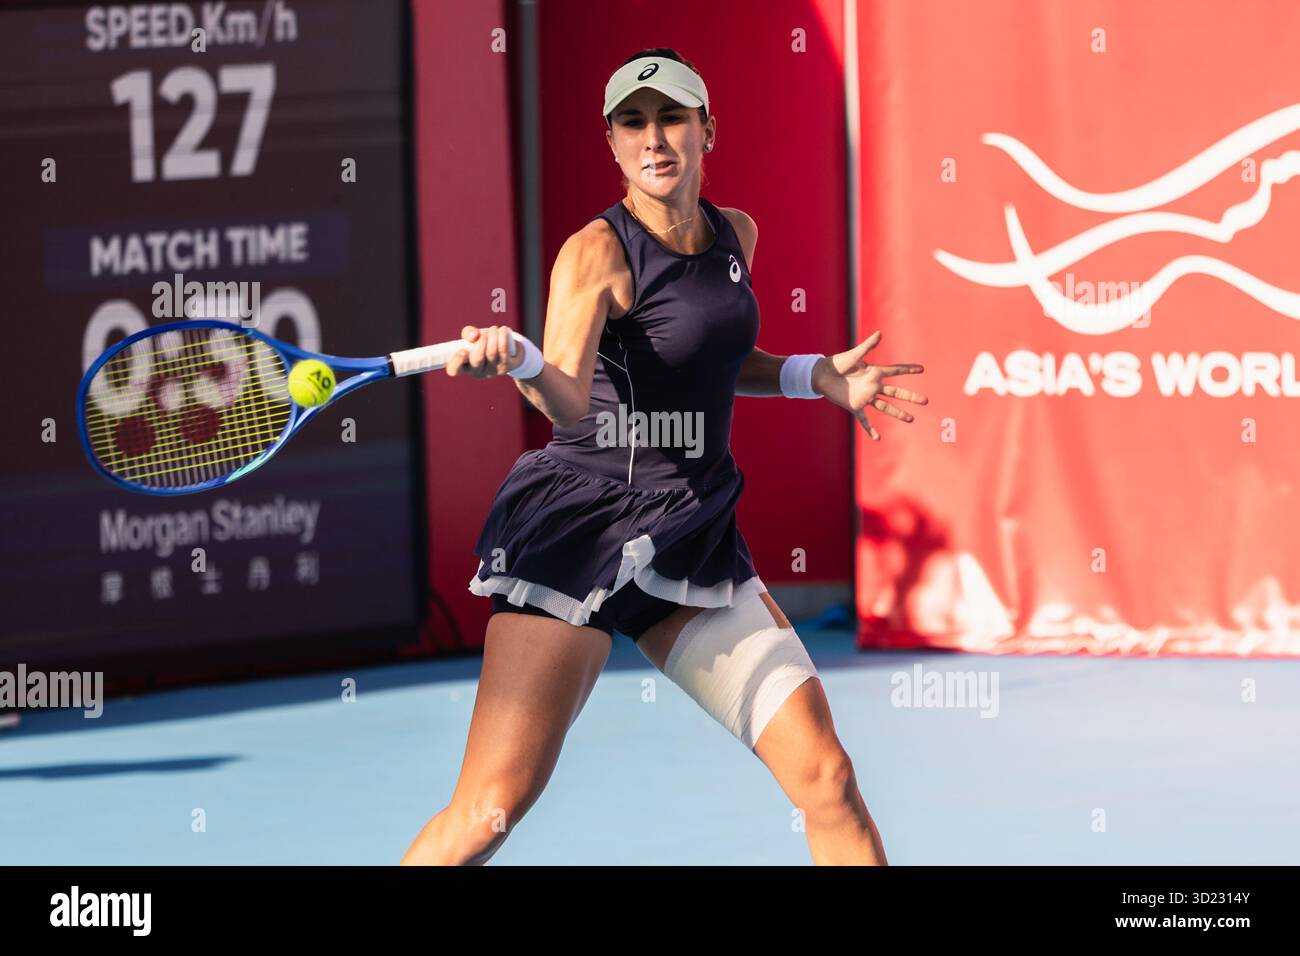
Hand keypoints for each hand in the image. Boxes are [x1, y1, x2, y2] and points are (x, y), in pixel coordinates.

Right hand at [445, 325, 519, 378]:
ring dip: (493, 336)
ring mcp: (491, 372)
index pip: (454, 370)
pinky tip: (503, 330)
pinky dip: (503, 338)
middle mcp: (477, 372)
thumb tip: (474, 336)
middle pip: (477, 360)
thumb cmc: (483, 342)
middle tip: (484, 334)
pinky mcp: (504, 368)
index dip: (456, 362)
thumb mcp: (472, 336)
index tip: (462, 351)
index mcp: (464, 365)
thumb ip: (468, 333)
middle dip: (481, 342)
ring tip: (494, 328)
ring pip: (491, 353)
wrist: (506, 348)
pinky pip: (503, 351)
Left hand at [811, 331, 926, 440]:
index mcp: (874, 372)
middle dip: (910, 396)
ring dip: (898, 413)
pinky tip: (877, 438)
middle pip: (896, 392)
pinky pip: (864, 419)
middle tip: (925, 401)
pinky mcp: (855, 406)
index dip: (908, 370)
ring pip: (886, 406)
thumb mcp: (854, 355)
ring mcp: (865, 397)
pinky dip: (870, 428)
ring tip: (911, 419)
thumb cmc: (838, 362)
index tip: (922, 369)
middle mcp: (873, 386)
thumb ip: (867, 347)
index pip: (895, 371)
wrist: (822, 375)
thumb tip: (880, 333)